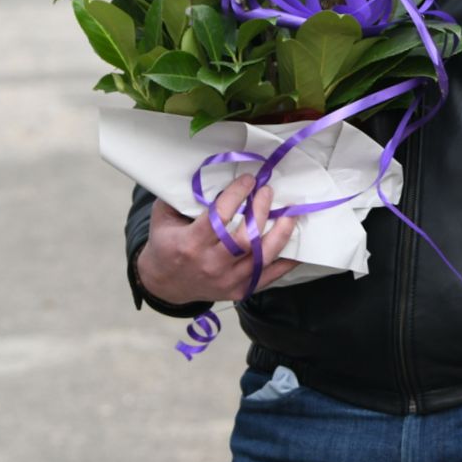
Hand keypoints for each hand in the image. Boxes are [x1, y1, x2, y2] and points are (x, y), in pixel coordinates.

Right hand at [137, 174, 298, 303]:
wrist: (165, 286)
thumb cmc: (166, 245)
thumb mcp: (164, 218)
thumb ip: (181, 197)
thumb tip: (207, 170)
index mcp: (190, 244)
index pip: (219, 218)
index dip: (237, 195)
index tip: (249, 180)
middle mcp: (210, 264)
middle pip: (245, 239)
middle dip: (261, 212)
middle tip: (268, 192)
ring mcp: (227, 280)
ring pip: (262, 257)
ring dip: (281, 233)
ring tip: (291, 214)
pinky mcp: (239, 290)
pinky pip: (270, 276)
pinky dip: (287, 261)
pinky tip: (298, 245)